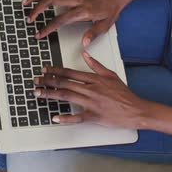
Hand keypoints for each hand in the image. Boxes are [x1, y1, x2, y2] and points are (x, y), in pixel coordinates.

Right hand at [22, 0, 128, 45]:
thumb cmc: (110, 8)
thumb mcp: (105, 25)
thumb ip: (93, 34)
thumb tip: (84, 43)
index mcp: (83, 10)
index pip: (61, 19)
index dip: (48, 27)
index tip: (39, 33)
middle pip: (50, 0)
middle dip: (36, 9)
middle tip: (29, 18)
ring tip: (26, 2)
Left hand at [33, 51, 149, 128]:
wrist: (136, 109)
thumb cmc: (124, 94)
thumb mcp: (111, 75)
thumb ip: (96, 65)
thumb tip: (84, 54)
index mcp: (94, 79)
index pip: (70, 72)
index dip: (55, 71)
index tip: (45, 70)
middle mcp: (91, 89)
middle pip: (65, 83)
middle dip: (48, 81)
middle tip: (36, 80)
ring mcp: (92, 103)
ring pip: (67, 96)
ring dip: (50, 95)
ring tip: (38, 93)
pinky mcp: (94, 116)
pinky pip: (77, 117)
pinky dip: (65, 118)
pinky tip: (55, 117)